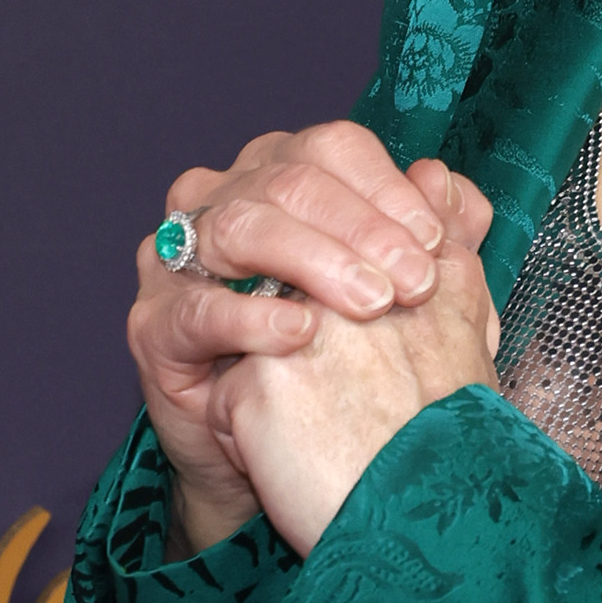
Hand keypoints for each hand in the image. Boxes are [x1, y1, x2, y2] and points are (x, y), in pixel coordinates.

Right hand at [129, 122, 491, 554]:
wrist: (287, 453)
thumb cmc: (347, 360)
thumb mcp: (408, 296)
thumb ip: (435, 237)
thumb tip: (449, 183)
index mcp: (283, 172)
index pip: (334, 149)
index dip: (388, 189)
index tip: (436, 240)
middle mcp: (224, 198)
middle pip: (290, 180)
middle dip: (362, 228)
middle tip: (414, 281)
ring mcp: (179, 258)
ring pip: (240, 227)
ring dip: (314, 261)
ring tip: (371, 303)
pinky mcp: (152, 324)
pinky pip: (196, 308)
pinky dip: (252, 317)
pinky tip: (301, 334)